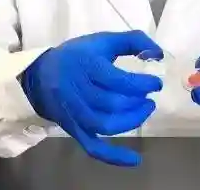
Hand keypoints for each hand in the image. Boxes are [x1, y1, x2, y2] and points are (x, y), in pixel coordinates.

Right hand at [21, 30, 162, 166]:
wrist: (40, 75)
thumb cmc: (76, 55)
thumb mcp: (103, 40)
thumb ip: (132, 41)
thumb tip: (159, 53)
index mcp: (88, 65)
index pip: (117, 80)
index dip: (140, 84)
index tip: (156, 83)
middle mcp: (79, 91)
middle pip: (112, 103)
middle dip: (137, 102)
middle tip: (149, 98)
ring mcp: (75, 113)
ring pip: (104, 125)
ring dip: (130, 122)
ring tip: (144, 111)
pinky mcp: (73, 129)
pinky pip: (93, 147)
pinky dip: (113, 156)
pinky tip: (134, 159)